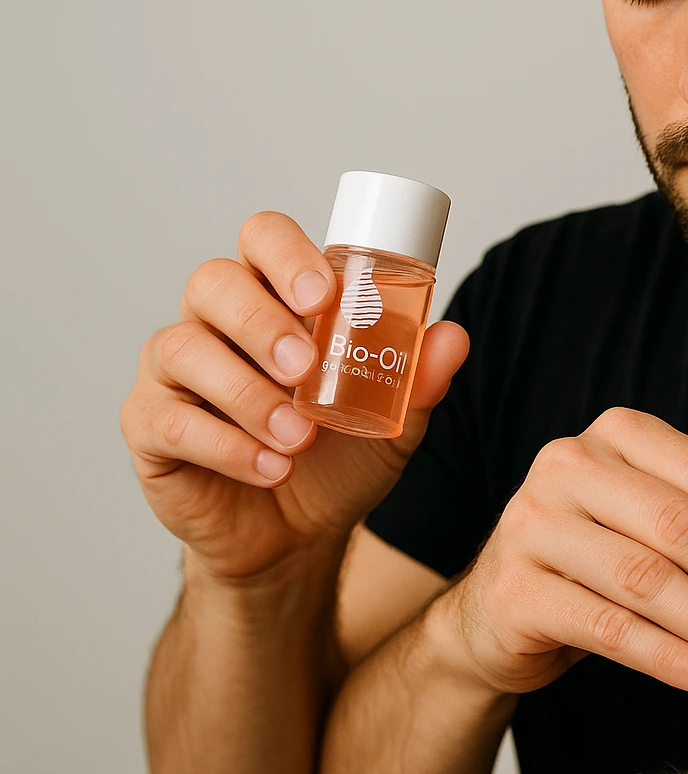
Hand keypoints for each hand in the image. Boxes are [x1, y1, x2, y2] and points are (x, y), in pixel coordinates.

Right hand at [121, 211, 470, 581]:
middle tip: (306, 368)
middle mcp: (216, 320)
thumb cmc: (340, 457)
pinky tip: (270, 469)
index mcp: (274, 295)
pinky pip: (168, 419)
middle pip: (213, 282)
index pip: (263, 238)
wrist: (300, 534)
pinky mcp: (149, 426)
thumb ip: (420, 378)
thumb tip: (452, 337)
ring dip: (247, 393)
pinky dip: (225, 446)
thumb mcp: (394, 419)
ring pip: (183, 348)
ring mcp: (174, 371)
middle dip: (262, 322)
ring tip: (298, 438)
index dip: (287, 254)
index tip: (325, 294)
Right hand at [442, 408, 687, 698]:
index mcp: (622, 434)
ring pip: (648, 579)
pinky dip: (669, 658)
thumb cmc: (601, 560)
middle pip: (685, 527)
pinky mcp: (514, 589)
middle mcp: (571, 463)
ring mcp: (533, 522)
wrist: (502, 611)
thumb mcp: (672, 530)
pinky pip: (606, 626)